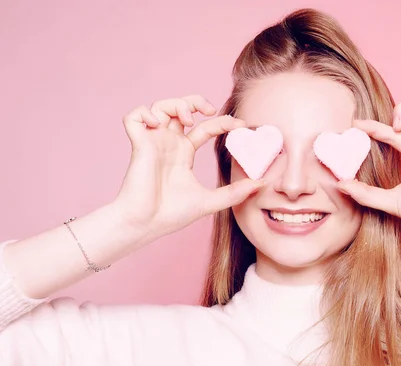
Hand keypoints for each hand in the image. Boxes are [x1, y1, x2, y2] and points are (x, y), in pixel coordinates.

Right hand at [113, 95, 263, 237]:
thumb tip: (261, 184)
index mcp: (183, 153)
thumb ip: (235, 193)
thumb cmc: (171, 215)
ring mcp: (153, 142)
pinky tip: (158, 124)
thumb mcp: (210, 202)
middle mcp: (168, 144)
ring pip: (160, 107)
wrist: (146, 224)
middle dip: (195, 101)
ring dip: (176, 105)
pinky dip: (145, 113)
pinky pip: (134, 117)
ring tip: (188, 119)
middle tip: (210, 111)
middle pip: (180, 108)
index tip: (240, 125)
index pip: (205, 128)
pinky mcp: (138, 144)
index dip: (222, 121)